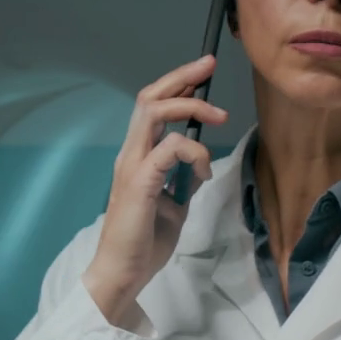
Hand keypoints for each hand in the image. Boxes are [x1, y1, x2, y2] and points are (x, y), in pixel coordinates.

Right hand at [82, 56, 227, 324]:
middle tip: (207, 65)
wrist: (122, 274)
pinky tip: (204, 173)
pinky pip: (170, 148)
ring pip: (154, 112)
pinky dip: (195, 152)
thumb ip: (182, 184)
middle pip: (149, 98)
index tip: (202, 75)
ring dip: (190, 106)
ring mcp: (132, 165)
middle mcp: (131, 154)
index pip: (152, 108)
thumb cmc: (143, 244)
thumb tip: (199, 171)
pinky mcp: (140, 181)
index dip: (177, 86)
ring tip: (218, 115)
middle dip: (181, 77)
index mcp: (137, 158)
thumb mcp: (172, 207)